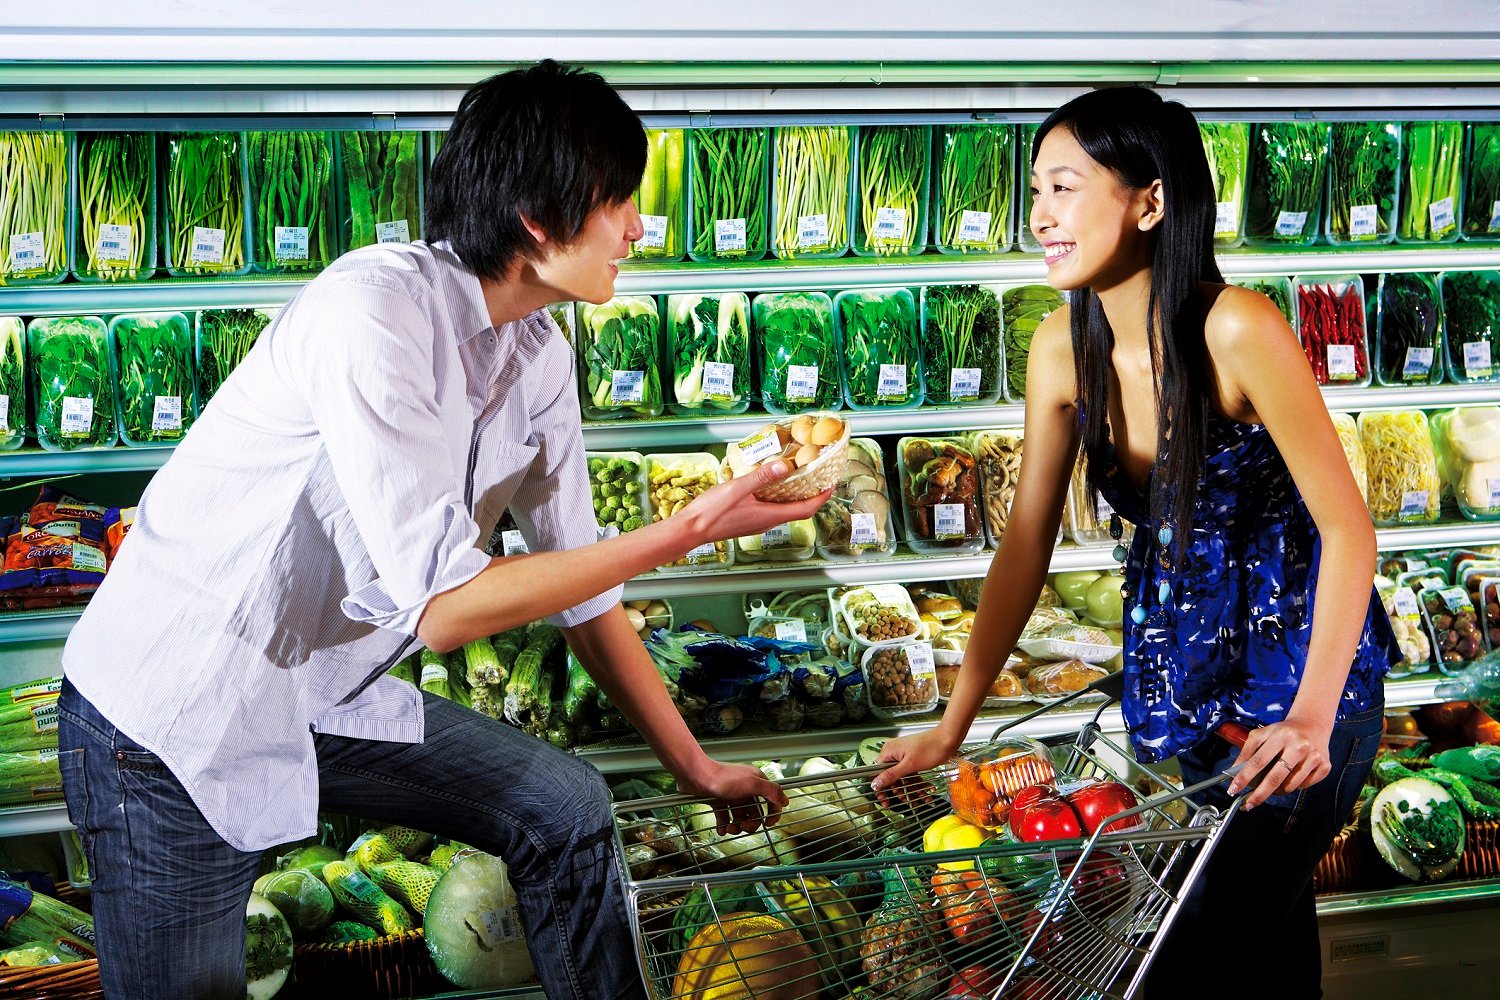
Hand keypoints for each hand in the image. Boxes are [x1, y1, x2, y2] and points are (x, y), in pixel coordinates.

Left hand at [676, 760, 788, 835]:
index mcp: (756, 782)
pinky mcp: (718, 801)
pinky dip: (724, 826)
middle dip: (750, 823)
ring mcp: (731, 796)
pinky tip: (721, 830)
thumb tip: (785, 800)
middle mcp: (745, 789)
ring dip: (736, 827)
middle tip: (743, 826)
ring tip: (729, 829)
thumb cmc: (723, 777)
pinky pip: (725, 818)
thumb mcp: (753, 783)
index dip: (772, 813)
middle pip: (755, 813)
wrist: (696, 776)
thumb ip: (772, 791)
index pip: (771, 800)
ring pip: (740, 817)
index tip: (768, 824)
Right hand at [681, 461, 832, 547]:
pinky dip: (778, 497)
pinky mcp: (748, 520)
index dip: (822, 497)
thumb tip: (785, 466)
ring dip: (795, 495)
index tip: (831, 484)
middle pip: (798, 509)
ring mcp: (757, 522)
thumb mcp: (737, 489)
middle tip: (818, 476)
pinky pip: (770, 508)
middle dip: (812, 494)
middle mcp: (767, 522)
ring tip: (798, 476)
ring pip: (784, 509)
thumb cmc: (711, 513)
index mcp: (770, 515)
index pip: (806, 509)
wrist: (690, 530)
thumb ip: (761, 477)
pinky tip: (769, 484)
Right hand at [870, 730, 957, 806]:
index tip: (884, 800)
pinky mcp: (912, 758)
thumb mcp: (909, 765)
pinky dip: (916, 782)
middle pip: (891, 777)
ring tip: (919, 797)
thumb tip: (875, 783)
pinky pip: (910, 773)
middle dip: (900, 790)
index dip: (880, 788)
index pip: (877, 772)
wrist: (947, 739)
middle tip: (905, 800)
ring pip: (902, 777)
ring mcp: (903, 755)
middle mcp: (893, 752)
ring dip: (910, 788)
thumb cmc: (930, 747)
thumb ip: (891, 775)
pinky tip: (924, 790)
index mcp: (889, 751)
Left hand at [1226, 714, 1332, 809]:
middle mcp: (1299, 746)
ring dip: (1278, 790)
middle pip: (1275, 778)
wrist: (1312, 725)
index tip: (1234, 789)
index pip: (1259, 761)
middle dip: (1259, 794)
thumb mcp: (1263, 734)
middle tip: (1248, 804)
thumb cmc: (1283, 731)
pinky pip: (1304, 786)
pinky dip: (1295, 785)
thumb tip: (1234, 772)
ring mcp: (1314, 757)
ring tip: (1274, 784)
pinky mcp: (1325, 766)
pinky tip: (1292, 775)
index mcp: (1281, 735)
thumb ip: (1247, 751)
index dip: (1244, 777)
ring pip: (1290, 785)